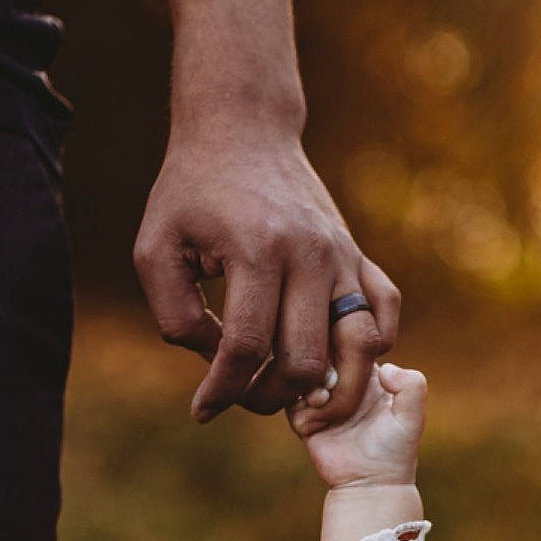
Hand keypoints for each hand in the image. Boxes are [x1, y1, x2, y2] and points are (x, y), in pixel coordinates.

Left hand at [135, 132, 402, 424]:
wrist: (242, 130)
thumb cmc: (191, 192)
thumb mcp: (155, 248)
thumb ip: (176, 316)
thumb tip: (217, 364)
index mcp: (256, 251)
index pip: (245, 348)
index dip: (222, 391)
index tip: (202, 410)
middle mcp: (309, 256)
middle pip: (304, 361)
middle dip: (269, 397)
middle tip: (243, 397)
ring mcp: (342, 255)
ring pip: (357, 347)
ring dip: (328, 387)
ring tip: (296, 397)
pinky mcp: (358, 253)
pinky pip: (385, 312)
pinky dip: (370, 347)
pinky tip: (334, 356)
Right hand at [290, 362, 426, 490]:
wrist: (371, 484)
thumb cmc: (395, 450)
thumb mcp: (412, 417)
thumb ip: (412, 386)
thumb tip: (385, 366)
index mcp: (369, 375)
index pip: (349, 345)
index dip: (344, 350)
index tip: (348, 367)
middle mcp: (343, 384)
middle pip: (321, 356)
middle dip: (322, 365)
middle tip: (330, 384)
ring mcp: (323, 401)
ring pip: (302, 375)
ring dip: (307, 383)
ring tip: (320, 399)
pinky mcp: (305, 420)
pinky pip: (289, 400)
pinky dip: (296, 402)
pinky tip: (311, 413)